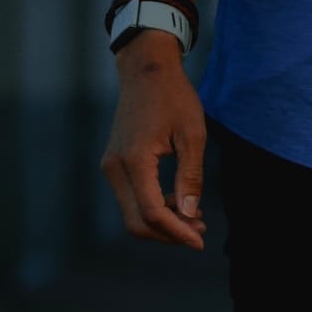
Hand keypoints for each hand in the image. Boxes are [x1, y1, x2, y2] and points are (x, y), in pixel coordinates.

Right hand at [100, 35, 206, 247]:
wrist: (146, 71)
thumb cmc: (174, 97)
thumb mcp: (193, 135)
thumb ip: (190, 176)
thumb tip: (189, 213)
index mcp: (135, 160)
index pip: (152, 212)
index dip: (177, 232)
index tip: (200, 240)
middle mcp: (115, 168)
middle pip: (136, 222)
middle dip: (168, 234)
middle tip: (199, 230)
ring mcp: (110, 166)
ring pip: (132, 214)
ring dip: (162, 223)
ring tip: (194, 216)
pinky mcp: (113, 164)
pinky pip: (131, 199)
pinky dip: (153, 208)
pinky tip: (177, 201)